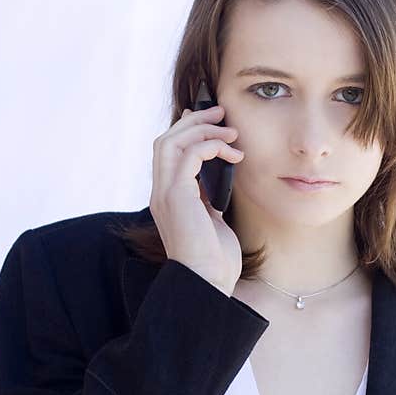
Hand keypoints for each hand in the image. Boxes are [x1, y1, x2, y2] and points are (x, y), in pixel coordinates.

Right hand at [148, 105, 244, 296]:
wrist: (208, 282)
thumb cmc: (215, 260)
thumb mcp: (213, 221)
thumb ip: (209, 199)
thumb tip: (219, 180)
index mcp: (168, 198)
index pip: (168, 152)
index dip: (186, 130)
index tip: (211, 119)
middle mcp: (161, 193)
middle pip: (167, 140)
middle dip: (194, 121)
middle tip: (222, 112)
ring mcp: (165, 194)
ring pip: (172, 142)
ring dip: (203, 129)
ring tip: (232, 131)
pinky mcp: (176, 196)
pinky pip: (189, 155)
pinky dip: (211, 147)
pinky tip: (234, 155)